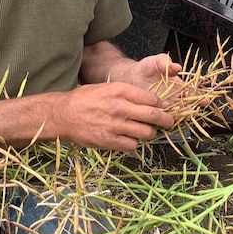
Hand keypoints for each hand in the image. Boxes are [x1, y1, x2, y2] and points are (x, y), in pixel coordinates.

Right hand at [57, 81, 174, 150]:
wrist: (63, 114)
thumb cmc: (86, 99)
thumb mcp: (108, 87)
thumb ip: (129, 93)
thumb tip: (151, 101)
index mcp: (120, 90)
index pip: (152, 99)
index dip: (160, 105)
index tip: (162, 108)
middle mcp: (119, 107)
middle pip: (154, 116)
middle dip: (166, 120)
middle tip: (169, 122)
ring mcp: (115, 125)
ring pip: (146, 133)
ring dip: (150, 133)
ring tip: (147, 132)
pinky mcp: (109, 141)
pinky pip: (133, 146)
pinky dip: (134, 143)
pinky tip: (129, 139)